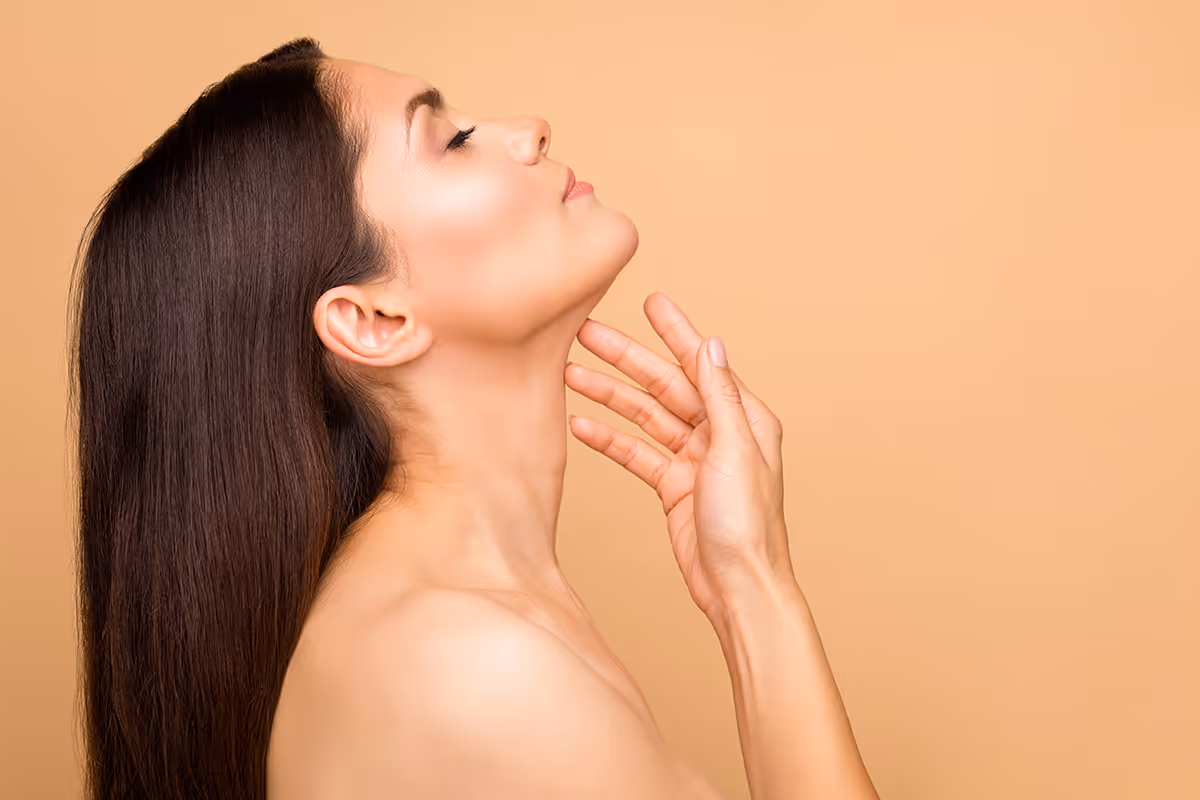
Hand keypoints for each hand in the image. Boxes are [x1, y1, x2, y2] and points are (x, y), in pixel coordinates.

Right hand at [566, 292, 793, 621]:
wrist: (739, 587)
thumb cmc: (749, 525)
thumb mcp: (734, 451)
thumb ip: (721, 397)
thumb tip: (711, 345)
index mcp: (743, 418)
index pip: (700, 363)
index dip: (674, 332)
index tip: (650, 301)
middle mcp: (719, 433)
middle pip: (663, 385)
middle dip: (625, 358)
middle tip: (586, 332)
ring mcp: (693, 459)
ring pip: (644, 417)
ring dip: (608, 396)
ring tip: (569, 373)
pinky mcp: (672, 487)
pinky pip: (635, 453)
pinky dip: (609, 439)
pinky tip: (580, 424)